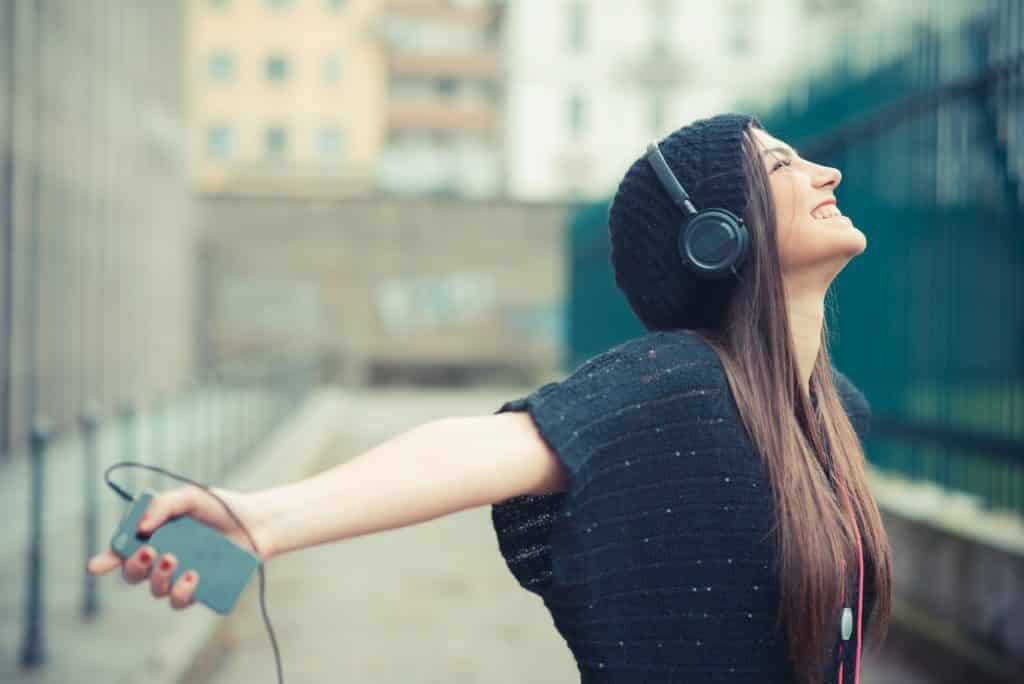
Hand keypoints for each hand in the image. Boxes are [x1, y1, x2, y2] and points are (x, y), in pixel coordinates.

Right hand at [86, 485, 270, 609]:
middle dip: (134, 567)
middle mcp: (163, 558)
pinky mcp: (200, 589)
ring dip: (158, 580)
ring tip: (176, 562)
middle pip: (133, 574)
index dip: (106, 560)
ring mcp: (180, 576)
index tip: (96, 566)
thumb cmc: (222, 508)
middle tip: (150, 553)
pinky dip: (181, 593)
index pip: (123, 550)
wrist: (258, 522)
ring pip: (155, 590)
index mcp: (155, 535)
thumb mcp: (193, 496)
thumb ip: (165, 505)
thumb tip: (141, 526)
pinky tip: (192, 578)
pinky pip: (181, 601)